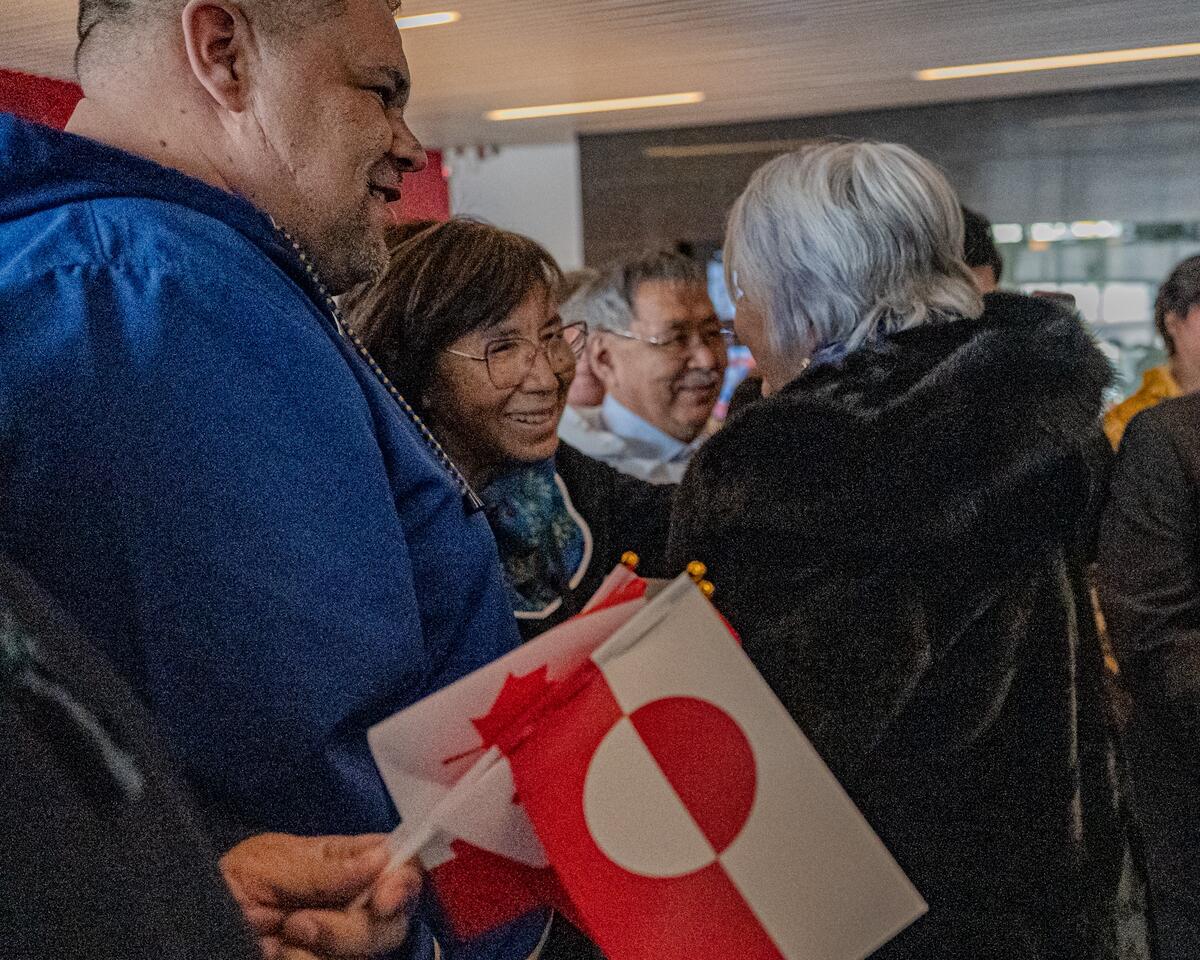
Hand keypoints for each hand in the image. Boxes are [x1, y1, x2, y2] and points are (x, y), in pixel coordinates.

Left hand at [220, 832, 421, 958]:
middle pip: (393, 922)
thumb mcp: (267, 866)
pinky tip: (280, 959)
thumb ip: (324, 865)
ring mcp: (338, 947)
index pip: (401, 866)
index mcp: (345, 866)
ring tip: (281, 942)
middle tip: (300, 925)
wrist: (182, 935)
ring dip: (327, 950)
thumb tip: (384, 858)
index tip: (385, 899)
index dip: (404, 881)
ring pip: (370, 953)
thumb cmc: (221, 888)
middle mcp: (351, 907)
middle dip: (353, 929)